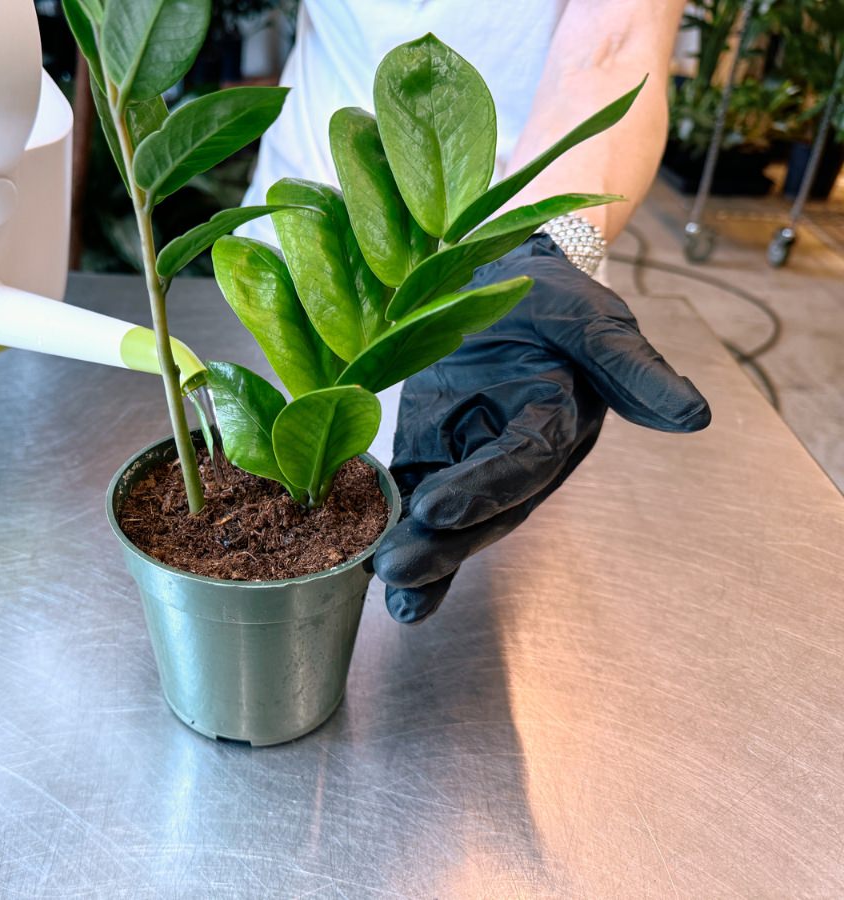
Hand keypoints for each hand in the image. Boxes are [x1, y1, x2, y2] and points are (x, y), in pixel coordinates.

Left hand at [374, 236, 710, 623]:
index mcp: (555, 427)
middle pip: (480, 510)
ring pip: (443, 518)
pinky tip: (353, 555)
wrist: (501, 276)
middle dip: (441, 545)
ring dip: (414, 552)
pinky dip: (383, 524)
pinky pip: (405, 494)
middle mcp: (512, 459)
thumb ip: (631, 367)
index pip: (521, 466)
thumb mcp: (591, 319)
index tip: (436, 509)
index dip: (483, 489)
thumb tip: (693, 416)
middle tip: (397, 573)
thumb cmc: (552, 298)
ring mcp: (467, 459)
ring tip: (382, 586)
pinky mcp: (427, 450)